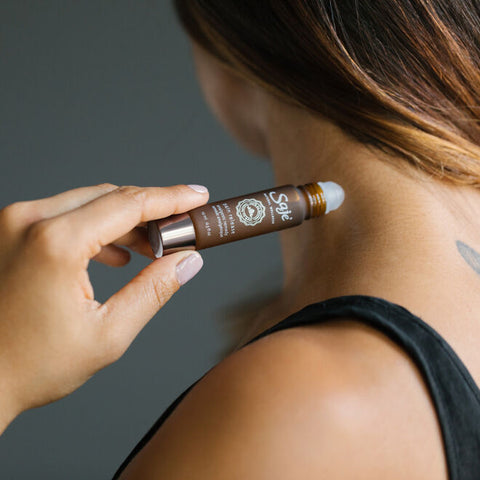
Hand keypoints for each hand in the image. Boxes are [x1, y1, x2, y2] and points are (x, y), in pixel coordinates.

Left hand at [0, 183, 207, 431]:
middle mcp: (29, 221)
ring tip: (152, 248)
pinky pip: (65, 214)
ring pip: (89, 202)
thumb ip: (154, 290)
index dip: (172, 198)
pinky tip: (115, 254)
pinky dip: (97, 227)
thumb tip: (187, 262)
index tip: (197, 195)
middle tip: (181, 229)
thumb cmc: (32, 365)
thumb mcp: (108, 333)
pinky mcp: (9, 231)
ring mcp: (14, 223)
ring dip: (126, 221)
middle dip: (152, 210)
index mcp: (56, 244)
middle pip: (111, 197)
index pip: (130, 204)